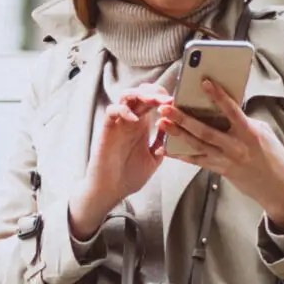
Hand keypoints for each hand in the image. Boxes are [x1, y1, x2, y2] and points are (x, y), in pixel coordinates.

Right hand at [70, 83, 171, 236]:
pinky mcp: (106, 129)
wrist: (112, 190)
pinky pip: (112, 111)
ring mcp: (118, 123)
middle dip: (155, 93)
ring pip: (126, 96)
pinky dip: (123, 110)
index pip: (152, 101)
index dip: (163, 97)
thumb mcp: (154, 158)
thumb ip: (162, 143)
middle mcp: (130, 121)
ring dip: (140, 95)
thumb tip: (175, 130)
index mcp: (142, 125)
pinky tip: (136, 118)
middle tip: (168, 100)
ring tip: (153, 101)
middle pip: (141, 94)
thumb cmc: (130, 176)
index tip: (177, 103)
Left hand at [159, 79, 283, 226]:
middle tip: (167, 107)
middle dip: (183, 118)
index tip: (205, 83)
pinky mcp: (219, 169)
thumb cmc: (273, 155)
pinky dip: (181, 155)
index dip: (218, 96)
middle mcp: (234, 147)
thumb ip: (244, 120)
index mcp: (249, 133)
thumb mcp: (263, 132)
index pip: (231, 111)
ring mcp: (225, 160)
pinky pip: (196, 161)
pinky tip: (166, 149)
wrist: (276, 186)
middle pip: (204, 130)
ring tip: (162, 123)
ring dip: (177, 133)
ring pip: (196, 145)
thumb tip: (226, 108)